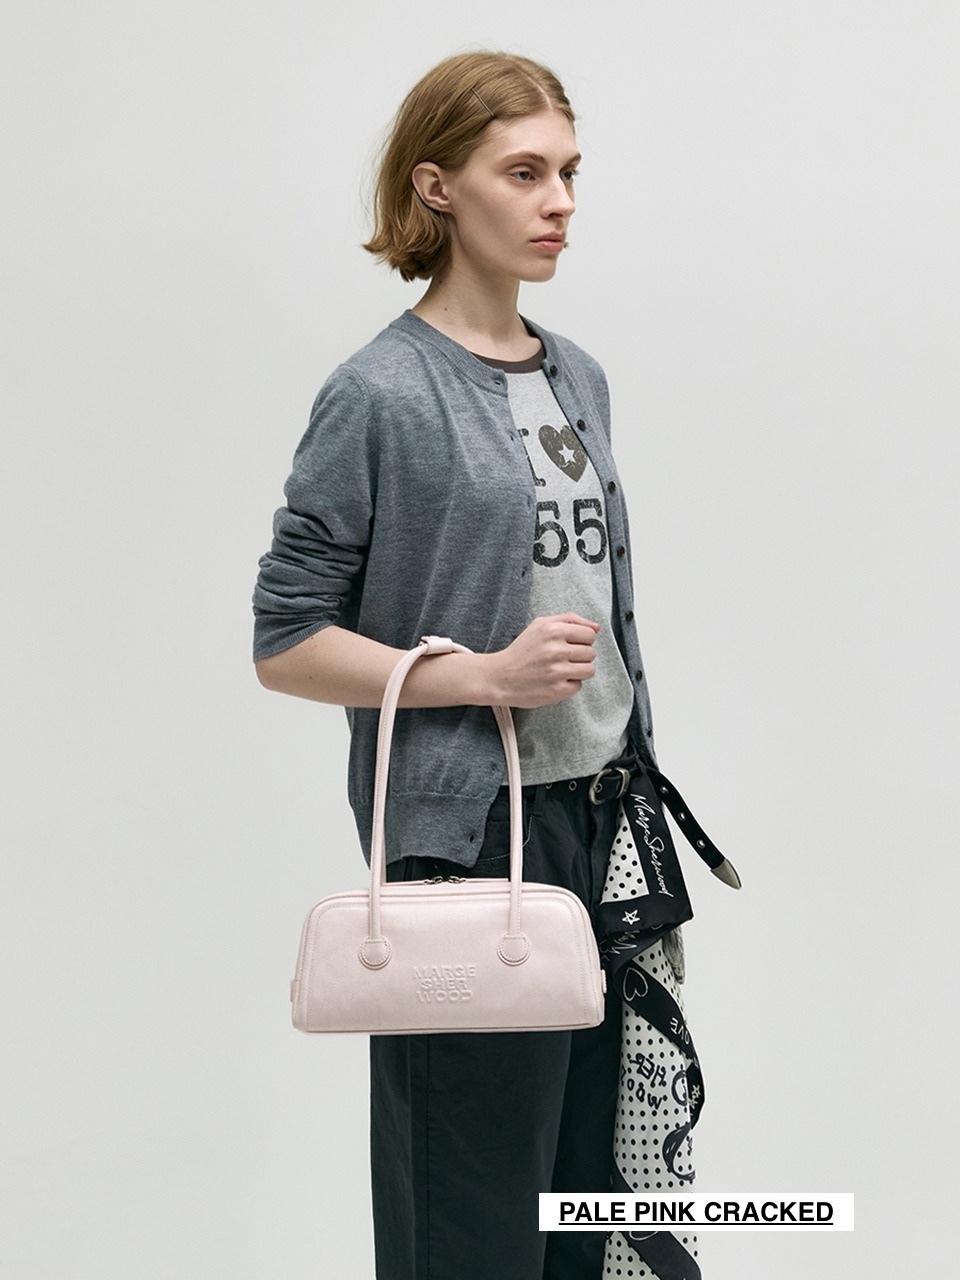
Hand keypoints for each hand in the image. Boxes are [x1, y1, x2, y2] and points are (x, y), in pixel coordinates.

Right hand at [485, 613, 599, 707]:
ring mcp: (557, 671)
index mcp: (552, 630)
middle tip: (563, 659)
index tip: (570, 645)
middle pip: (591, 653)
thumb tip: (596, 627)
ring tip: (562, 670)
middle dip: (580, 656)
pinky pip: (578, 686)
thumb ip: (570, 620)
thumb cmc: (521, 651)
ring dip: (578, 671)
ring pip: (589, 670)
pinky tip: (555, 680)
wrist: (499, 676)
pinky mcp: (557, 690)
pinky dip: (569, 684)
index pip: (590, 634)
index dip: (582, 640)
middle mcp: (555, 650)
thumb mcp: (541, 625)